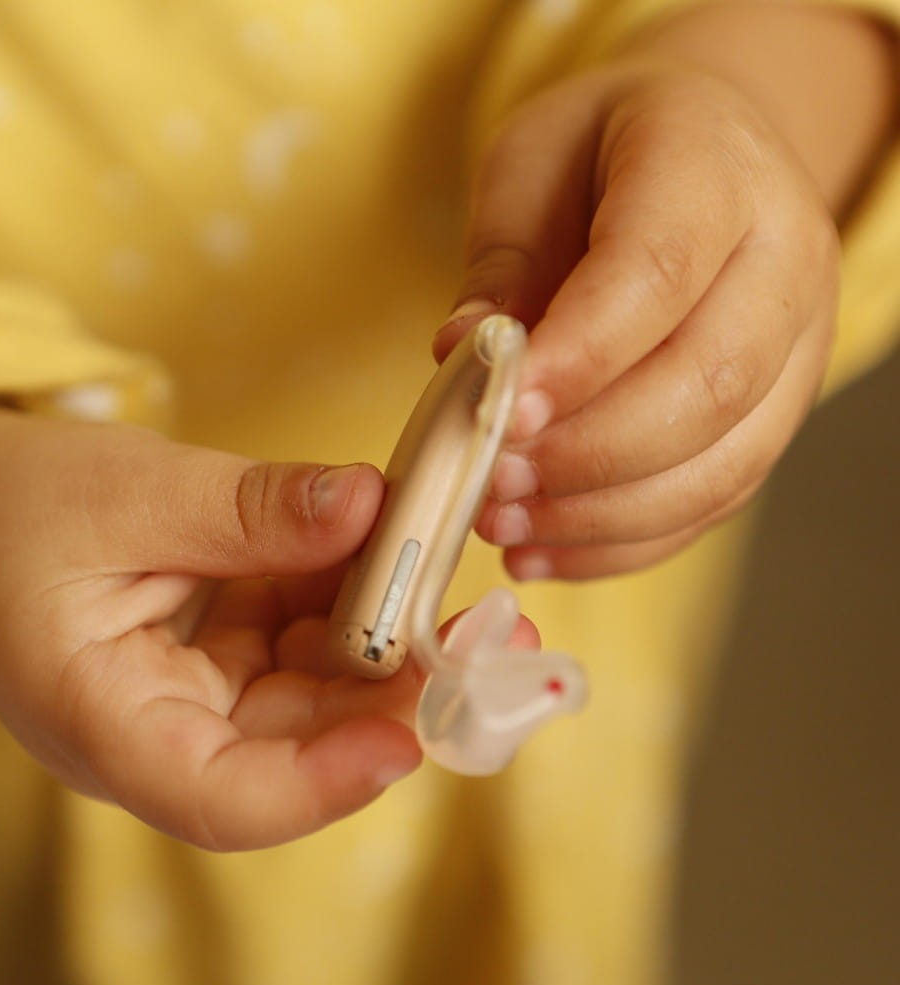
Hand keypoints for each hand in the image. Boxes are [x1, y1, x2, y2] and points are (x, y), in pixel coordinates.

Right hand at [0, 405, 421, 848]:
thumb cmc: (12, 506)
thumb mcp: (126, 493)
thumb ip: (247, 509)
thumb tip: (368, 505)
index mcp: (103, 722)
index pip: (217, 797)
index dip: (321, 784)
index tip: (407, 737)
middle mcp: (160, 728)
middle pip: (293, 745)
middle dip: (390, 692)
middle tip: (477, 633)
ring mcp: (196, 693)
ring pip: (313, 688)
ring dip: (384, 636)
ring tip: (452, 579)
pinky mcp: (220, 653)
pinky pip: (302, 636)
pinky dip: (348, 595)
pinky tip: (386, 547)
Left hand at [437, 61, 838, 578]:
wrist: (697, 159)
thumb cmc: (597, 160)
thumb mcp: (526, 170)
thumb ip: (500, 268)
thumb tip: (464, 361)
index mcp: (715, 168)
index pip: (658, 274)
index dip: (579, 358)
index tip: (499, 414)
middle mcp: (783, 260)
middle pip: (708, 383)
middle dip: (587, 453)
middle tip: (492, 481)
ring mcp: (796, 348)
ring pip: (722, 462)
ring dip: (603, 515)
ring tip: (506, 524)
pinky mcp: (774, 416)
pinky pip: (715, 500)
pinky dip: (624, 542)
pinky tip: (546, 549)